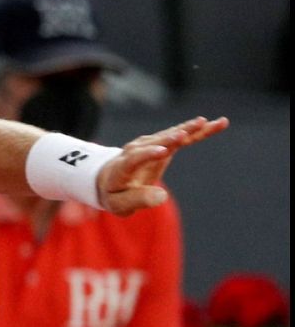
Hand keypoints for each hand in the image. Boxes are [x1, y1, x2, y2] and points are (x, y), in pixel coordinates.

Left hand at [96, 116, 228, 215]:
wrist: (109, 178)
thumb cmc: (115, 195)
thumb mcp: (121, 204)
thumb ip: (139, 200)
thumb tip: (162, 197)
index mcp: (122, 167)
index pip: (134, 159)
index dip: (148, 154)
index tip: (163, 152)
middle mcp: (135, 151)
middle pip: (154, 142)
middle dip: (169, 138)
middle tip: (184, 133)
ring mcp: (149, 145)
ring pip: (171, 136)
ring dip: (188, 129)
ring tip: (206, 123)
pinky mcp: (163, 144)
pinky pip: (182, 137)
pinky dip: (198, 131)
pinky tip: (216, 124)